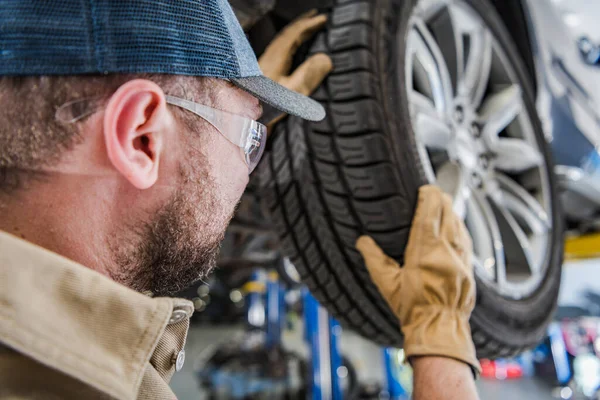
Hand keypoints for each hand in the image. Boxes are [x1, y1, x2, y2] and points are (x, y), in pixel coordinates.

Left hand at [258, 9, 332, 127]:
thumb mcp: (292, 94)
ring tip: (306, 29)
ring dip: (295, 33)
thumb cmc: (265, 109)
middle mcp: (268, 57)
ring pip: (281, 41)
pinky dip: (288, 44)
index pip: (294, 34)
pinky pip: (277, 50)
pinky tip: (289, 51)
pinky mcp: (259, 73)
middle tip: (317, 18)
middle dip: (302, 24)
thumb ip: (308, 75)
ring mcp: (262, 65)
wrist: (241, 120)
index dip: (309, 25)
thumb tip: (326, 59)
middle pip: (286, 34)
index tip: (323, 19)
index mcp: (276, 58)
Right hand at [356, 185, 479, 373]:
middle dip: (441, 199)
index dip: (429, 196)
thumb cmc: (413, 308)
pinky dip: (459, 227)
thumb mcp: (387, 283)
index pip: (430, 213)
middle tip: (433, 192)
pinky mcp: (469, 267)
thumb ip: (374, 259)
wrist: (439, 328)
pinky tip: (455, 225)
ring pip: (459, 224)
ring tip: (443, 204)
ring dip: (451, 211)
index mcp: (425, 251)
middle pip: (448, 213)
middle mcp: (446, 251)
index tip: (426, 187)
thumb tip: (361, 241)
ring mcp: (461, 259)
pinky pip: (466, 239)